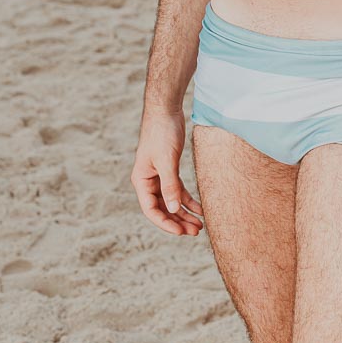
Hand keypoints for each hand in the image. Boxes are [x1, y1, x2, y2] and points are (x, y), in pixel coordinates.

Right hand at [130, 108, 203, 235]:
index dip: (165, 223)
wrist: (166, 109)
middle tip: (195, 231)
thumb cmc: (162, 132)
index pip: (151, 210)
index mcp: (141, 181)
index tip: (180, 232)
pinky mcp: (170, 169)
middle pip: (163, 208)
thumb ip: (169, 185)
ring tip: (199, 225)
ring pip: (172, 201)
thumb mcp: (166, 160)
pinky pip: (178, 190)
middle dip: (178, 221)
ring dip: (184, 213)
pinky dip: (188, 199)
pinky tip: (200, 208)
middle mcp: (148, 181)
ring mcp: (159, 176)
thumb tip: (174, 209)